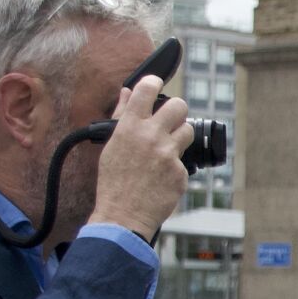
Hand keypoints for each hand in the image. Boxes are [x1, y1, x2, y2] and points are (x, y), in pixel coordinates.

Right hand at [89, 74, 193, 237]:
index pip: (146, 89)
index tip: (156, 84)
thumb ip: (121, 117)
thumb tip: (126, 93)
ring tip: (165, 150)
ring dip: (179, 137)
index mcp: (129, 127)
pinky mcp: (180, 172)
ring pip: (187, 130)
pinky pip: (184, 160)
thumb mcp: (110, 146)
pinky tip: (161, 176)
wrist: (123, 216)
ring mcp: (168, 154)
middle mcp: (151, 136)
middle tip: (169, 120)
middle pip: (179, 105)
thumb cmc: (113, 182)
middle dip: (176, 111)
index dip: (153, 82)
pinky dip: (175, 166)